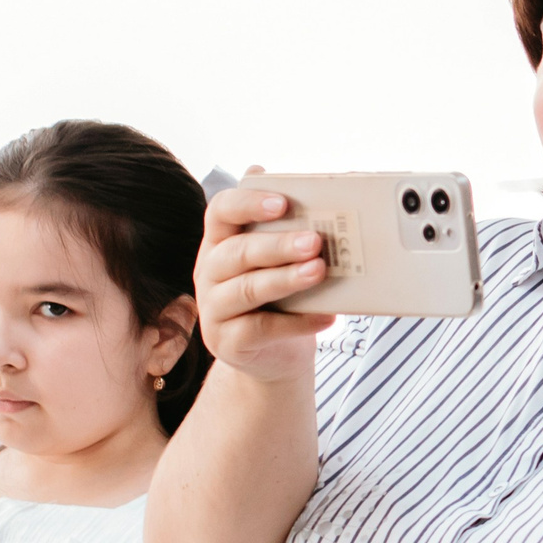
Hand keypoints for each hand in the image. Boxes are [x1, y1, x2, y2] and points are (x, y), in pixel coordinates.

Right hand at [195, 175, 333, 380]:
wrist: (273, 356)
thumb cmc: (282, 298)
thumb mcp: (283, 263)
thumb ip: (292, 230)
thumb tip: (333, 186)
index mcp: (220, 241)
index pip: (222, 210)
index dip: (248, 203)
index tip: (282, 203)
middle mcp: (208, 271)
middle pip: (238, 252)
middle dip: (278, 245)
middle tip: (315, 241)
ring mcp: (212, 308)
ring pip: (248, 289)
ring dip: (286, 279)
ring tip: (319, 271)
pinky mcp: (225, 342)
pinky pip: (261, 328)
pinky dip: (297, 323)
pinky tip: (326, 316)